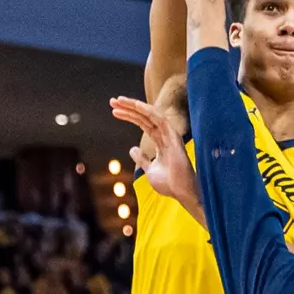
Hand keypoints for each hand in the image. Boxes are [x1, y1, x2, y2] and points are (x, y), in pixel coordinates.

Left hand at [109, 96, 198, 210]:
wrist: (181, 192)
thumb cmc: (169, 183)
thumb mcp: (149, 169)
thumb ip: (142, 159)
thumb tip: (132, 149)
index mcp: (160, 141)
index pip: (143, 123)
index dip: (129, 115)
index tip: (114, 111)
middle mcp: (165, 135)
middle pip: (145, 116)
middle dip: (129, 107)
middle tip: (113, 101)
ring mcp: (170, 135)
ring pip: (151, 114)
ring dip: (135, 106)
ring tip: (119, 100)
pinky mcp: (173, 137)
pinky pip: (161, 119)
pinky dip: (149, 111)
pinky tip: (136, 106)